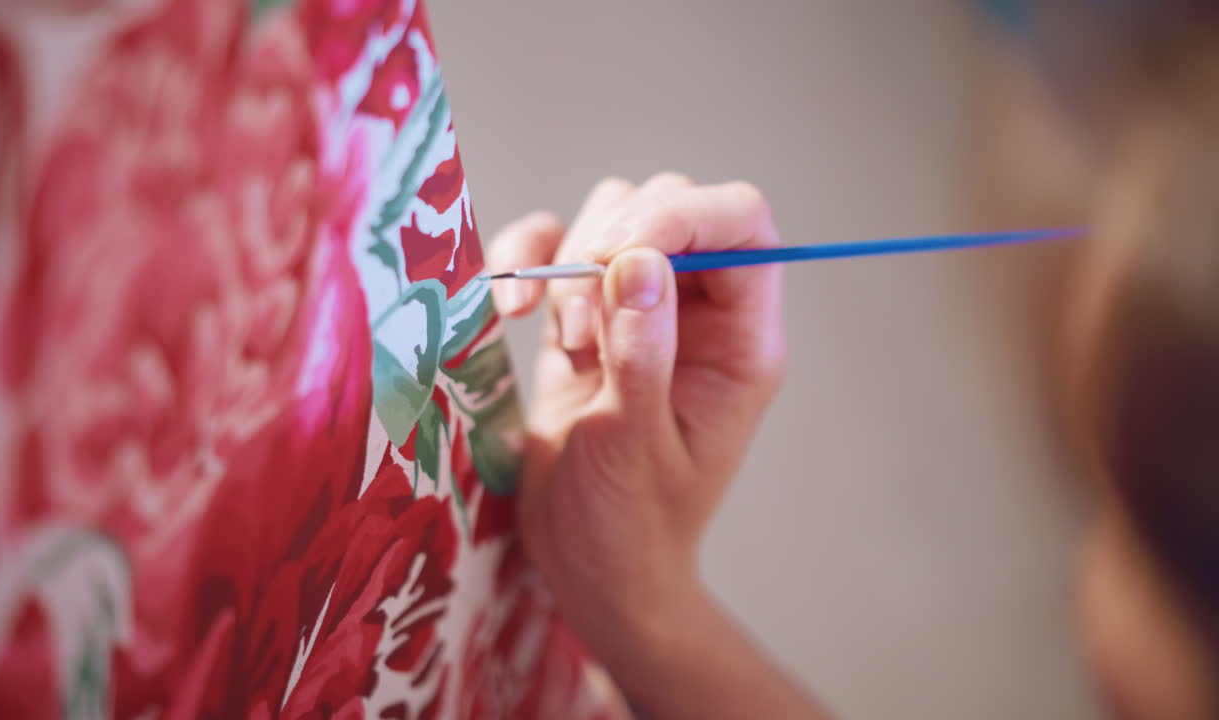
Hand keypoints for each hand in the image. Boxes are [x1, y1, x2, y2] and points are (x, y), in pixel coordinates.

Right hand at [489, 174, 795, 711]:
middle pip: (670, 205)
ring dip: (571, 263)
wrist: (587, 567)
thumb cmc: (629, 526)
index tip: (617, 254)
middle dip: (612, 243)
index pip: (740, 222)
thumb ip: (643, 352)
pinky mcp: (583, 319)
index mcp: (741, 339)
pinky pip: (555, 249)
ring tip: (565, 343)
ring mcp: (639, 310)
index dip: (683, 214)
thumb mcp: (636, 446)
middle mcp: (699, 312)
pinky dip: (527, 261)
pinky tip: (512, 311)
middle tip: (581, 326)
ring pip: (610, 217)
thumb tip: (639, 258)